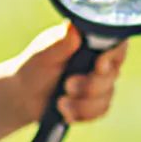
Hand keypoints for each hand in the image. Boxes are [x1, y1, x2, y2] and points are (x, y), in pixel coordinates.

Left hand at [13, 23, 128, 127]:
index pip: (116, 44)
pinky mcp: (97, 101)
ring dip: (83, 103)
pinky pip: (101, 110)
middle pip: (113, 73)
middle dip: (90, 85)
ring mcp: (101, 81)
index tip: (98, 66)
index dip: (112, 55)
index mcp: (89, 41)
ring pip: (107, 95)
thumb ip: (60, 43)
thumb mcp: (43, 54)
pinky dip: (82, 113)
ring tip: (60, 102)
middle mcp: (99, 59)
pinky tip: (65, 112)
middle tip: (67, 85)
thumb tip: (73, 28)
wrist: (24, 97)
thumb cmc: (33, 68)